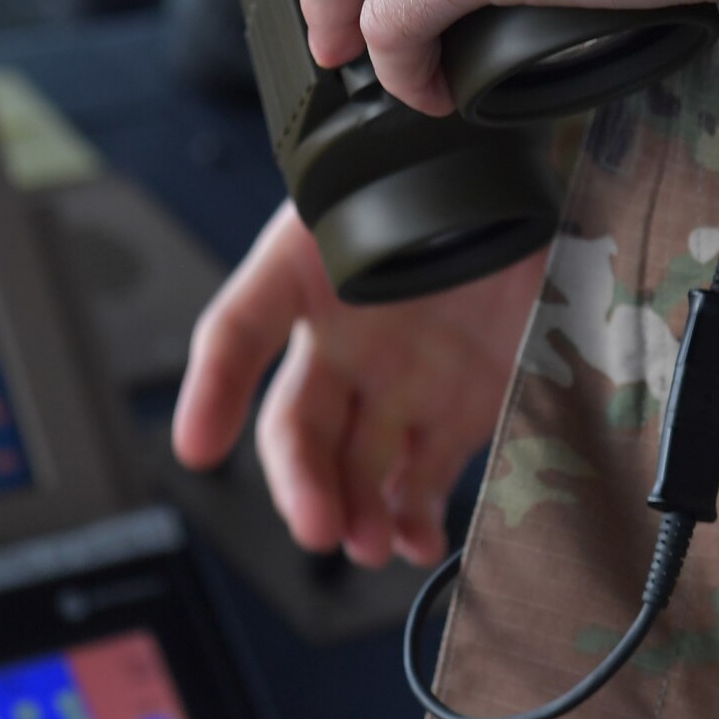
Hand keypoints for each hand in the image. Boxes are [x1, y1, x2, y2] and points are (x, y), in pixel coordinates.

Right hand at [173, 200, 542, 568]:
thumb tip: (340, 226)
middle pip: (301, 427)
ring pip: (358, 465)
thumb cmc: (442, 176)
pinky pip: (423, 478)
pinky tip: (414, 543)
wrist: (520, 184)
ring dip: (356, 510)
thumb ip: (362, 197)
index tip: (198, 449)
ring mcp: (399, 383)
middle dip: (303, 483)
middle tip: (318, 526)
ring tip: (370, 543)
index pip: (239, 337)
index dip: (213, 391)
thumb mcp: (382, 184)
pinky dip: (414, 519)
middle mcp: (341, 344)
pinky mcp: (456, 411)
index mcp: (304, 281)